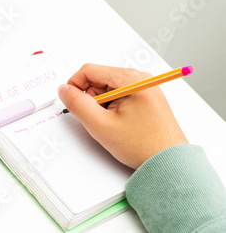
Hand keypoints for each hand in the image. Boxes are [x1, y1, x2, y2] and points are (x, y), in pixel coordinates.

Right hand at [57, 64, 187, 169]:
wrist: (169, 163)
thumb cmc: (143, 146)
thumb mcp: (101, 125)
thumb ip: (78, 104)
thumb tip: (64, 90)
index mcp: (132, 80)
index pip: (90, 70)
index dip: (75, 85)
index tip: (71, 101)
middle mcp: (140, 79)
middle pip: (99, 78)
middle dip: (91, 98)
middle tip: (98, 119)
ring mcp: (145, 87)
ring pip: (108, 88)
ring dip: (102, 104)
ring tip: (112, 123)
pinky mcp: (147, 97)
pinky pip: (120, 95)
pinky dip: (112, 107)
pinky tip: (119, 123)